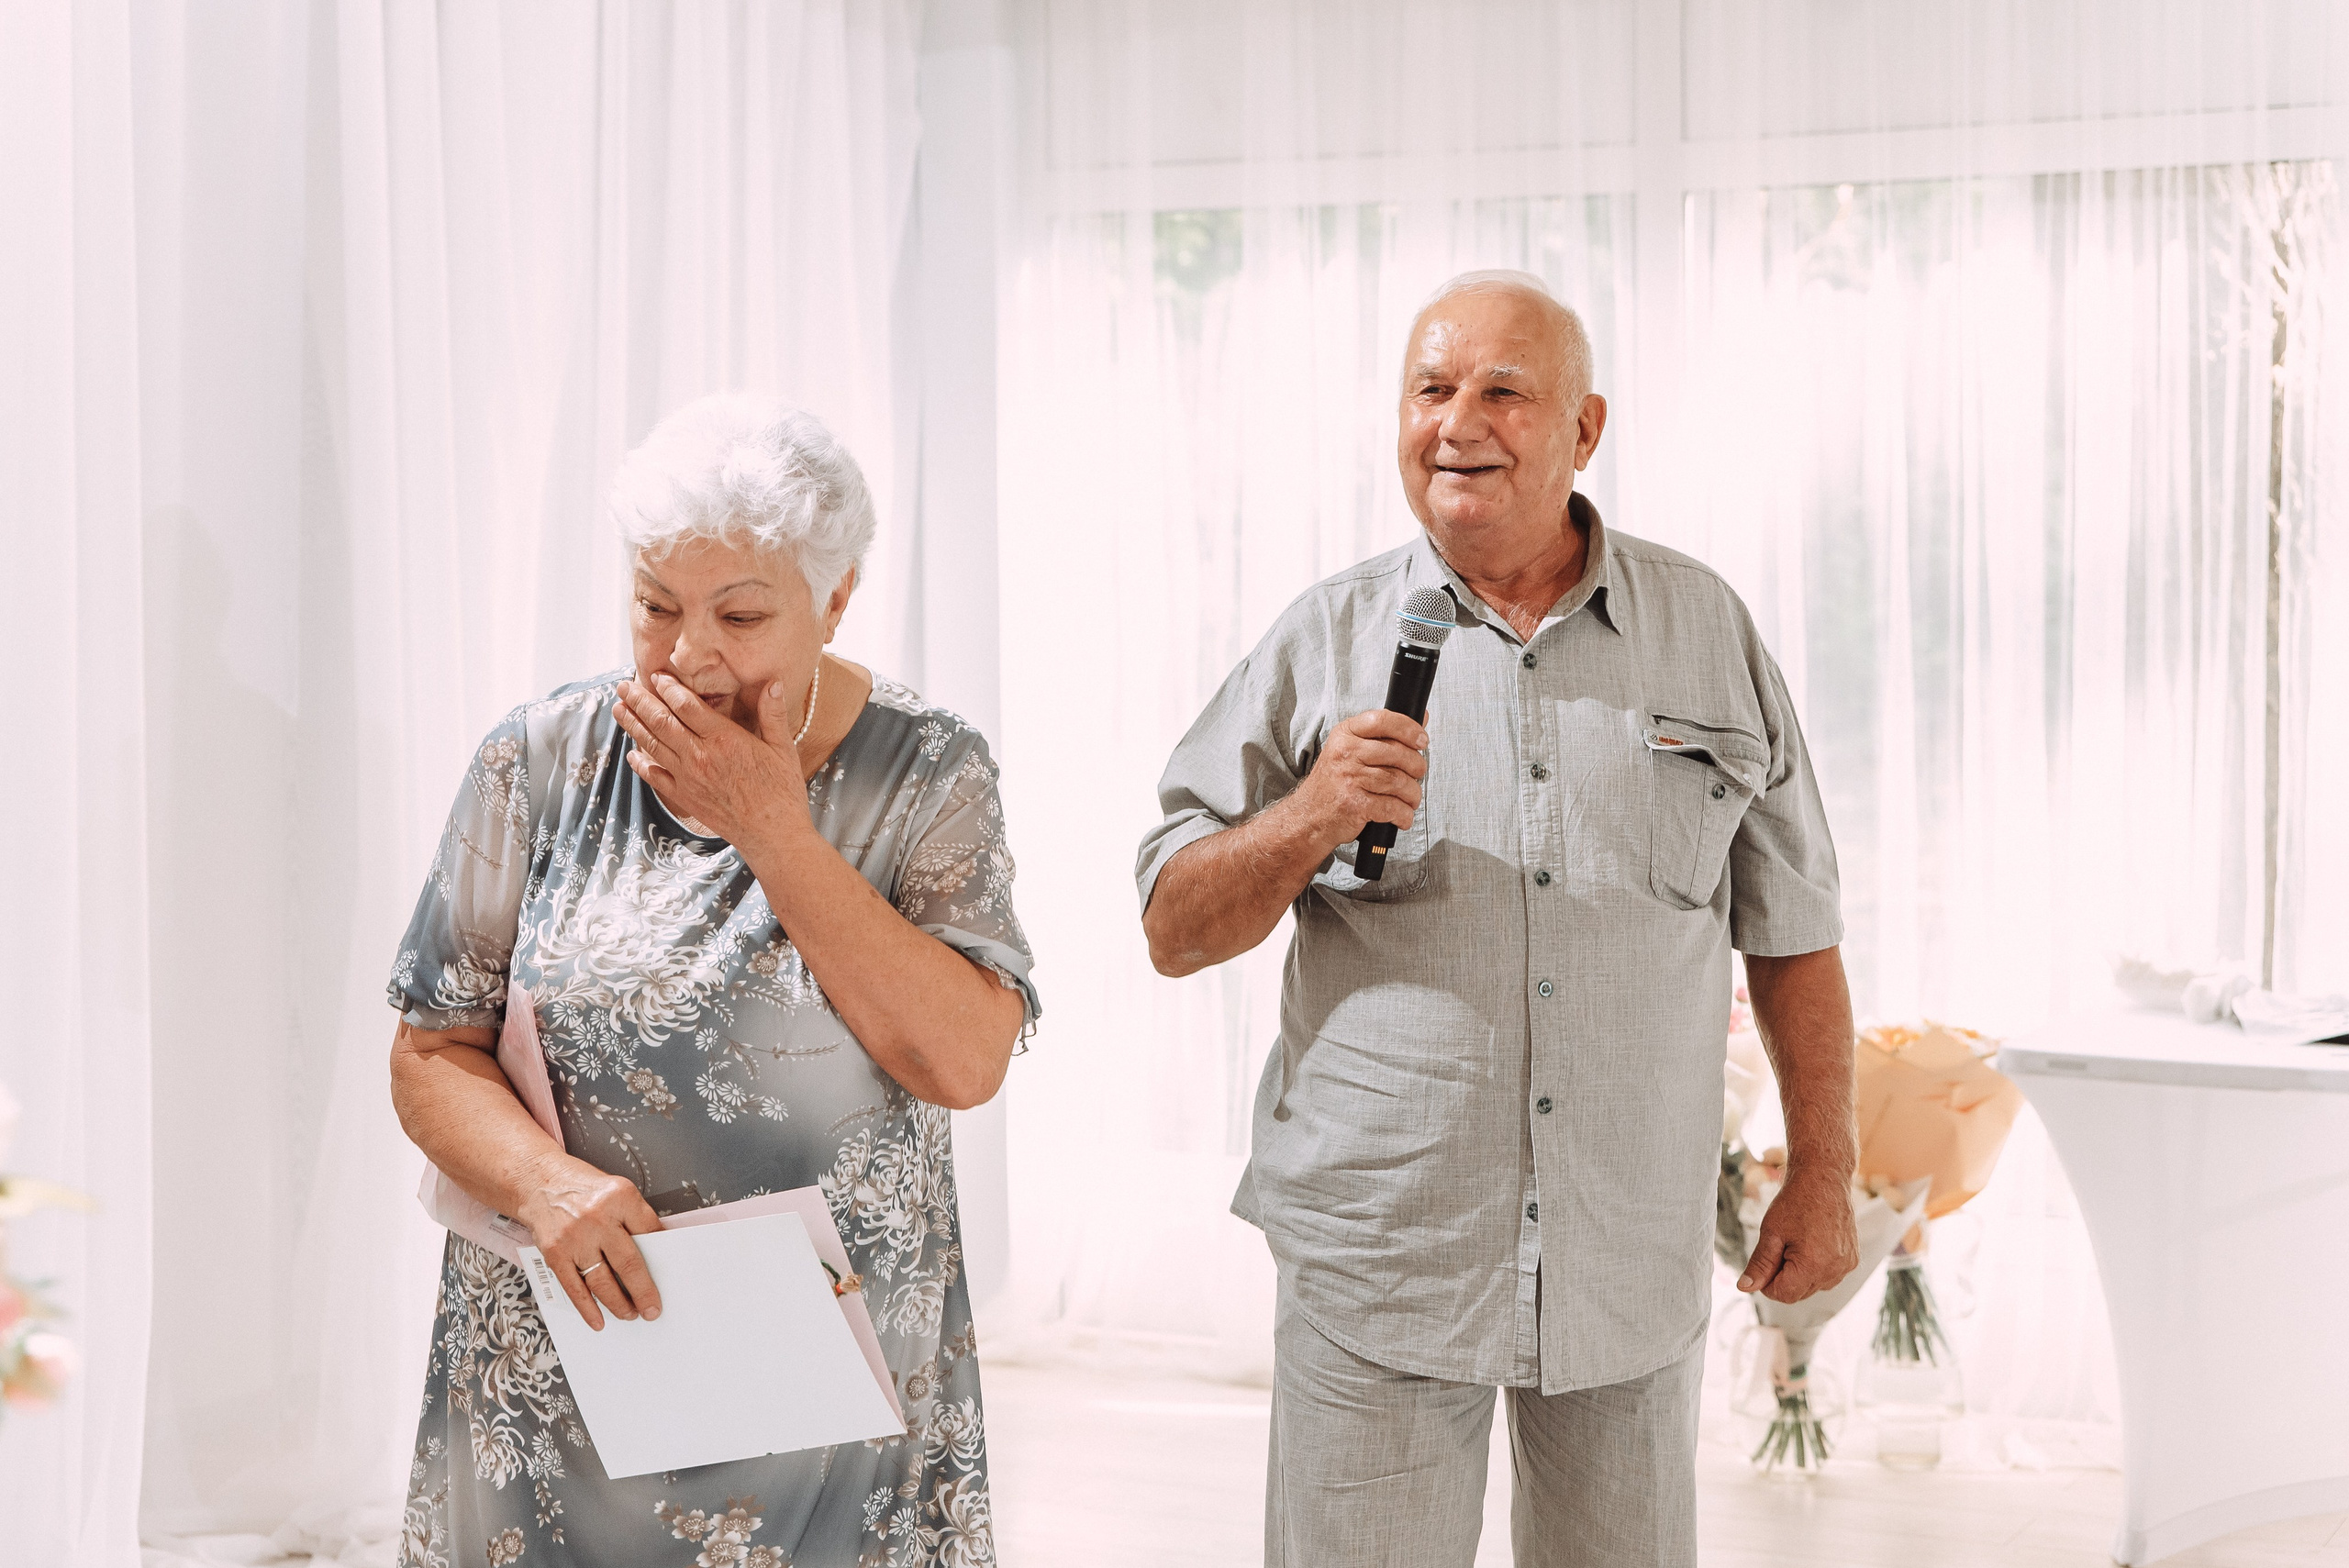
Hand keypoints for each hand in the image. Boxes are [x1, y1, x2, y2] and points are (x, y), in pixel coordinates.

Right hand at [513, 1152, 664, 1330]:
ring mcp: (574, 1237)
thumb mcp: (616, 1189)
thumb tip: (656, 1251)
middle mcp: (598, 1218)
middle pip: (629, 1264)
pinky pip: (574, 1287)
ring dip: (619, 1304)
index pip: (651, 1232)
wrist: (538, 1181)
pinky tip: (598, 1320)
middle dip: (643, 1293)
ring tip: (630, 1314)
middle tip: (653, 1310)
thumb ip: (635, 1217)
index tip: (670, 1278)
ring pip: (602, 1281)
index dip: (663, 1256)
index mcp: (620, 1197)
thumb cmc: (581, 1187)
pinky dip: (587, 1308)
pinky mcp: (554, 1252)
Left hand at [613, 671, 810, 849]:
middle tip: (624, 686)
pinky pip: (656, 777)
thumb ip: (773, 714)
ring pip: (653, 745)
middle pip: (662, 722)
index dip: (669, 688)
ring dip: (633, 725)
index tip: (657, 675)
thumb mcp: (783, 748)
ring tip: (618, 709)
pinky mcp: (685, 798)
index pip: (687, 705)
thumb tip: (773, 682)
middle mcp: (700, 756)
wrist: (772, 834)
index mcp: (724, 739)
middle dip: (640, 701)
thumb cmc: (782, 792)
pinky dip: (641, 765)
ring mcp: (688, 778)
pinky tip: (631, 755)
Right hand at [1292, 708, 1428, 847]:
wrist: (1308, 817)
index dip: (1409, 728)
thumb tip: (1421, 718)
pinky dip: (1403, 814)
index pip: (1382, 720)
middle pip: (1397, 753)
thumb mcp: (1351, 750)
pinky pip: (1392, 807)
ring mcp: (1349, 779)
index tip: (1422, 740)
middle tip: (1417, 775)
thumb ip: (1385, 735)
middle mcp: (1345, 753)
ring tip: (1411, 798)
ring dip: (1412, 794)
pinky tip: (1402, 815)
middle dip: (1416, 766)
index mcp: (1345, 734)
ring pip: (1398, 781)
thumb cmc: (1334, 783)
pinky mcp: (1354, 804)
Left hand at [1737, 1167, 1858, 1303]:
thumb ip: (1759, 1265)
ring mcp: (1846, 1266)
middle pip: (1799, 1293)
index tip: (1765, 1261)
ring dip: (1800, 1273)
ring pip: (1813, 1286)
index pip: (1783, 1294)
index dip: (1767, 1282)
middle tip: (1780, 1246)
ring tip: (1797, 1242)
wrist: (1824, 1179)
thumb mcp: (1771, 1233)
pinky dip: (1815, 1267)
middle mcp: (1834, 1270)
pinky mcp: (1852, 1260)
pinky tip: (1811, 1243)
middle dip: (1783, 1276)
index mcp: (1813, 1265)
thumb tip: (1745, 1287)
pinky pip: (1828, 1276)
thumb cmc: (1796, 1202)